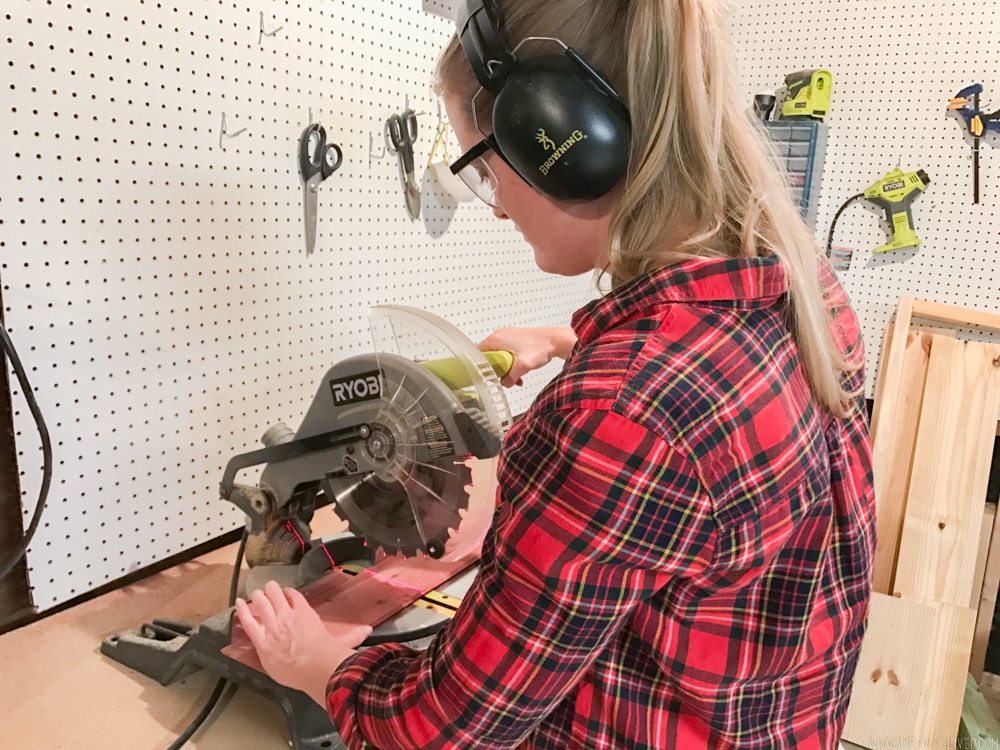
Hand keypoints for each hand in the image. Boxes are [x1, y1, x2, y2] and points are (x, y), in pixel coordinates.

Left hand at [234, 580, 372, 705]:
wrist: (314, 665)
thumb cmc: (328, 654)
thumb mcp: (343, 641)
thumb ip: (353, 635)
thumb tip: (368, 630)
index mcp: (306, 614)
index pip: (295, 598)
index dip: (290, 594)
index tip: (287, 593)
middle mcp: (288, 615)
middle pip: (276, 596)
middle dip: (271, 590)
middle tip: (268, 588)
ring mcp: (274, 626)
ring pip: (262, 604)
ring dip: (258, 597)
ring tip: (255, 593)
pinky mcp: (262, 640)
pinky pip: (249, 622)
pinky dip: (243, 611)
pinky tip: (238, 604)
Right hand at [479, 326, 576, 386]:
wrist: (556, 341)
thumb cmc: (542, 346)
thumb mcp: (523, 366)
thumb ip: (510, 377)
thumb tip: (504, 384)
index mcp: (496, 338)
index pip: (477, 353)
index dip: (479, 366)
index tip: (485, 375)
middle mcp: (500, 336)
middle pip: (487, 356)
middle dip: (495, 370)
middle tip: (502, 377)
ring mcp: (508, 337)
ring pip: (498, 357)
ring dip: (505, 369)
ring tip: (514, 376)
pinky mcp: (515, 340)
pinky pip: (507, 354)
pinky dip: (512, 364)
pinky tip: (520, 372)